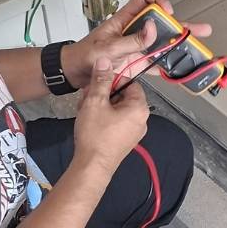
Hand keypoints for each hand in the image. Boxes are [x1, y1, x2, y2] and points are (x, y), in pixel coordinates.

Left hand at [61, 0, 212, 89]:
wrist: (73, 73)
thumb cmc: (83, 55)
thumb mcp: (107, 48)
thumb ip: (131, 41)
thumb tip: (152, 31)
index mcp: (124, 20)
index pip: (145, 0)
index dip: (159, 1)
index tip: (168, 12)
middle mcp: (133, 31)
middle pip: (161, 23)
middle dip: (181, 25)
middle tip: (200, 29)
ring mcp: (136, 47)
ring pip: (162, 43)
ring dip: (179, 46)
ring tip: (198, 48)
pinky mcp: (136, 62)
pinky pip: (156, 62)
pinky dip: (168, 66)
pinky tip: (181, 69)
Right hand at [72, 58, 148, 176]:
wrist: (92, 166)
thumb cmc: (95, 133)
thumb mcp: (95, 102)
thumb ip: (101, 80)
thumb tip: (105, 60)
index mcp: (139, 108)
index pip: (130, 83)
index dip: (112, 80)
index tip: (97, 83)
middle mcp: (142, 120)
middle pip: (123, 96)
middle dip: (103, 93)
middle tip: (86, 96)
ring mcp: (134, 132)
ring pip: (118, 109)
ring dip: (101, 105)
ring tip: (84, 108)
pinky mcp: (125, 141)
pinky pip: (117, 122)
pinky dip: (104, 117)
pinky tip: (89, 120)